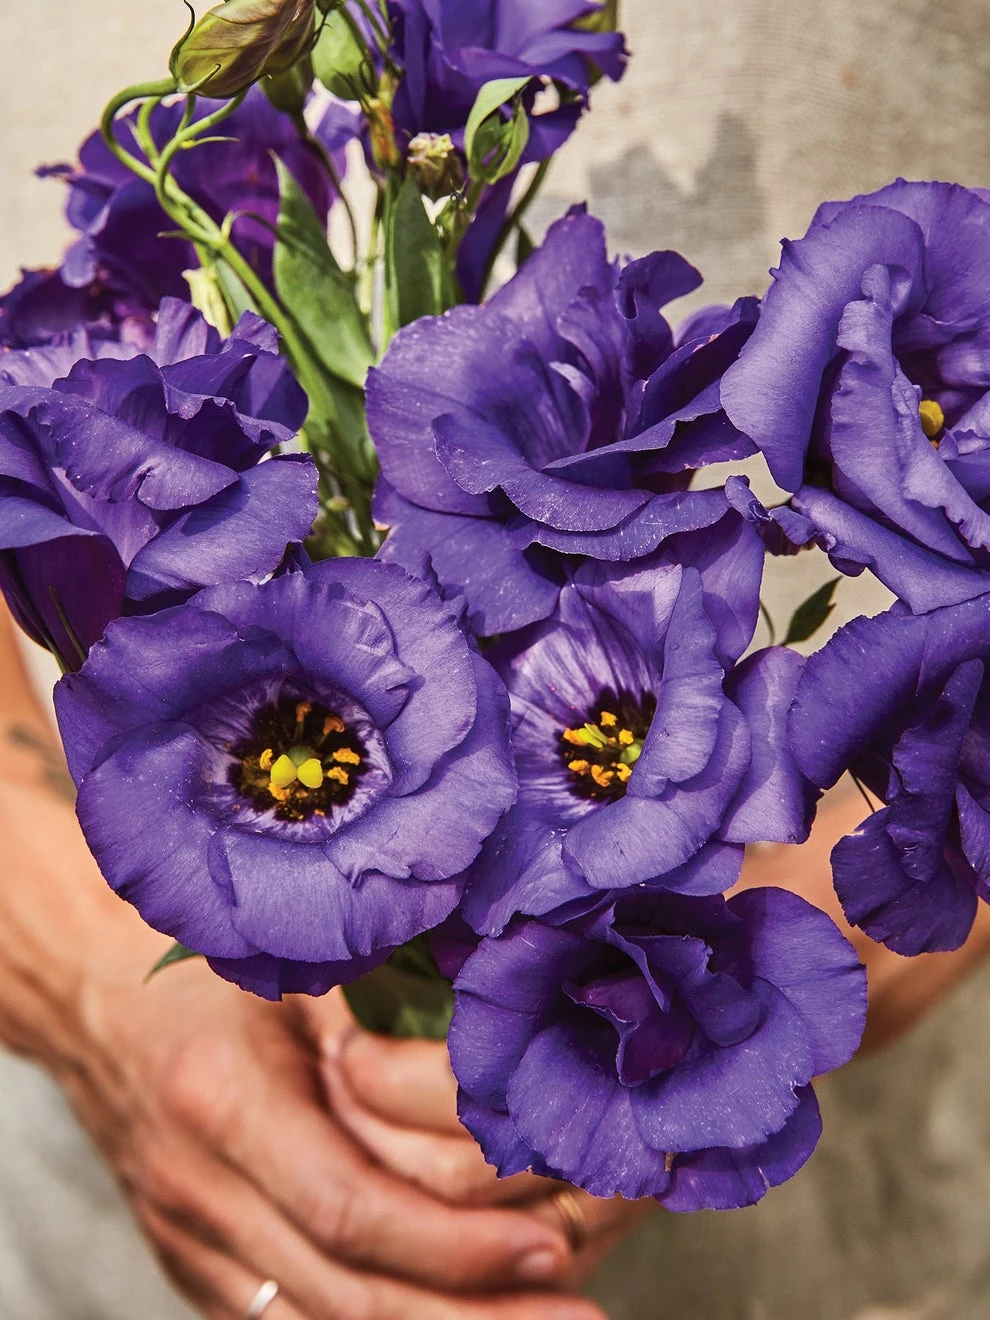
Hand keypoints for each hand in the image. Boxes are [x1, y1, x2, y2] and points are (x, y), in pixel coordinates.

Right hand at [61, 948, 609, 1319]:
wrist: (95, 1010)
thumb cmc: (210, 976)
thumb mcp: (287, 974)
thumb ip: (376, 1020)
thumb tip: (501, 1050)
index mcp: (223, 1102)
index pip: (349, 1207)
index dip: (453, 1241)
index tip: (546, 1244)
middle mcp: (200, 1189)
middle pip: (344, 1292)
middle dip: (468, 1314)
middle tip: (574, 1309)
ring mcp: (191, 1244)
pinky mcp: (196, 1270)